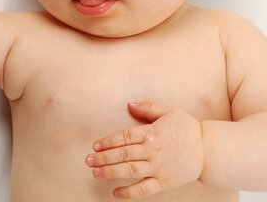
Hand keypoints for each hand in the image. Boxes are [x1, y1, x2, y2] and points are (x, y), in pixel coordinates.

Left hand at [85, 102, 203, 198]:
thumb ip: (147, 107)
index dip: (108, 142)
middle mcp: (152, 151)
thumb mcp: (168, 111)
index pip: (124, 137)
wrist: (210, 150)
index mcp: (151, 133)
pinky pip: (144, 189)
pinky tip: (115, 193)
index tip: (95, 146)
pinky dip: (129, 193)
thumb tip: (129, 105)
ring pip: (130, 171)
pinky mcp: (165, 182)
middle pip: (123, 155)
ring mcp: (158, 168)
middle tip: (88, 160)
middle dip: (103, 158)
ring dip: (110, 172)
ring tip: (95, 173)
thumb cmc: (187, 128)